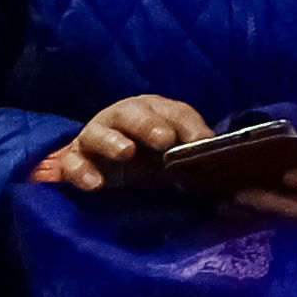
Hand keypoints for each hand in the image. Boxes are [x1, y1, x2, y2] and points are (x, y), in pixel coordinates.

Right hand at [32, 95, 218, 192]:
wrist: (103, 171)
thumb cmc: (150, 158)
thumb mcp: (177, 157)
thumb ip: (197, 158)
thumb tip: (225, 170)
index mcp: (154, 112)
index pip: (174, 112)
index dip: (188, 125)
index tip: (201, 141)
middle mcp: (122, 118)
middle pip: (133, 114)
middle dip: (149, 124)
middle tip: (163, 139)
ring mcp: (94, 137)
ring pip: (97, 133)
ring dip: (112, 141)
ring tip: (126, 153)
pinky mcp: (73, 160)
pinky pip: (71, 163)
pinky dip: (80, 171)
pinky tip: (94, 184)